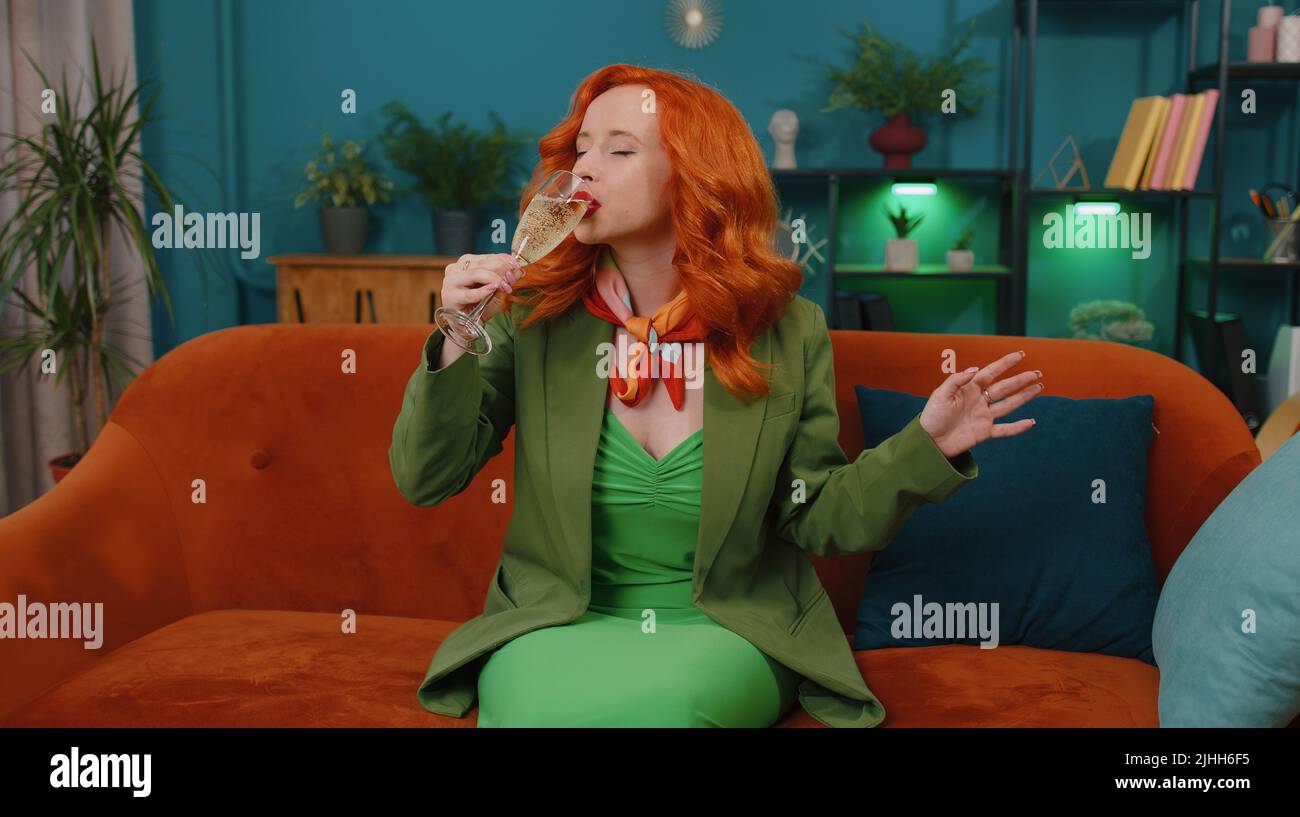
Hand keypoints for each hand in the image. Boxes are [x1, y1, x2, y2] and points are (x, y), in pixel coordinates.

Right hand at [441, 253, 521, 320]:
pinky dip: (482, 291)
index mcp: (466, 263)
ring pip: (476, 273)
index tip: (517, 267)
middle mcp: (456, 268)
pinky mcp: (450, 296)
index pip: (488, 256)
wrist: (466, 327)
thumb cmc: (479, 306)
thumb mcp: (495, 290)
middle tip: (512, 280)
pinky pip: (469, 293)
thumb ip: (505, 278)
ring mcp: (451, 281)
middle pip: (483, 263)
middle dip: (501, 270)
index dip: (505, 260)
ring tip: (505, 287)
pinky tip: (492, 289)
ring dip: (494, 279)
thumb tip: (519, 271)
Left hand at [919, 350, 1042, 458]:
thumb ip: (957, 380)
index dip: (1005, 364)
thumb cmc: (932, 416)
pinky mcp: (984, 432)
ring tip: (1039, 387)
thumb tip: (975, 369)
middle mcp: (979, 401)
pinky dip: (1018, 427)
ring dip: (1024, 397)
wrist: (929, 442)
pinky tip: (1031, 422)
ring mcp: (983, 417)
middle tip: (1037, 373)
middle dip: (1020, 380)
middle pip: (1004, 388)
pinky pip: (1005, 430)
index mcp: (969, 389)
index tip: (1020, 354)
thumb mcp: (941, 395)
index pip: (990, 373)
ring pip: (1008, 405)